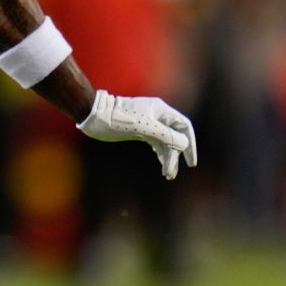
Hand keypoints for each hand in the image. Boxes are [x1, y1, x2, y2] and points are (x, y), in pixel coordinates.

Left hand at [77, 89, 197, 179]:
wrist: (96, 115)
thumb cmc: (119, 118)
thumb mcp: (145, 127)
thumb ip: (166, 135)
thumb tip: (184, 144)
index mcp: (161, 110)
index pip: (184, 126)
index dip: (190, 144)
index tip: (190, 162)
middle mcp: (157, 116)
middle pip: (175, 137)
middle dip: (176, 155)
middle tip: (172, 174)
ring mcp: (149, 124)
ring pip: (165, 142)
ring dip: (167, 158)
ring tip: (167, 175)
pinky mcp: (140, 131)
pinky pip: (156, 143)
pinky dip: (160, 154)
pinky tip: (162, 165)